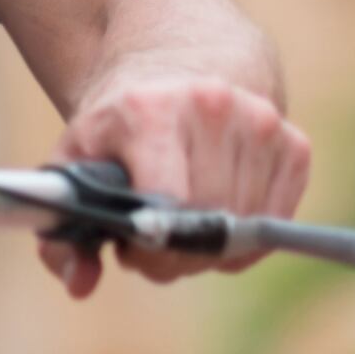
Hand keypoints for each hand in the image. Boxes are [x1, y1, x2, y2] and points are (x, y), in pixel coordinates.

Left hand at [44, 61, 317, 298]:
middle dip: (175, 254)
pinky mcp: (294, 145)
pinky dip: (241, 241)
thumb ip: (60, 231)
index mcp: (152, 109)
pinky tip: (211, 219)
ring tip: (176, 228)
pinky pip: (273, 226)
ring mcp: (262, 124)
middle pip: (209, 222)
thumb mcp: (73, 164)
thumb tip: (80, 285)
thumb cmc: (117, 129)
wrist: (176, 69)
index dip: (151, 244)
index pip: (169, 202)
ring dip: (208, 250)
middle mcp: (215, 108)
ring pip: (243, 230)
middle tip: (147, 245)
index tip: (130, 250)